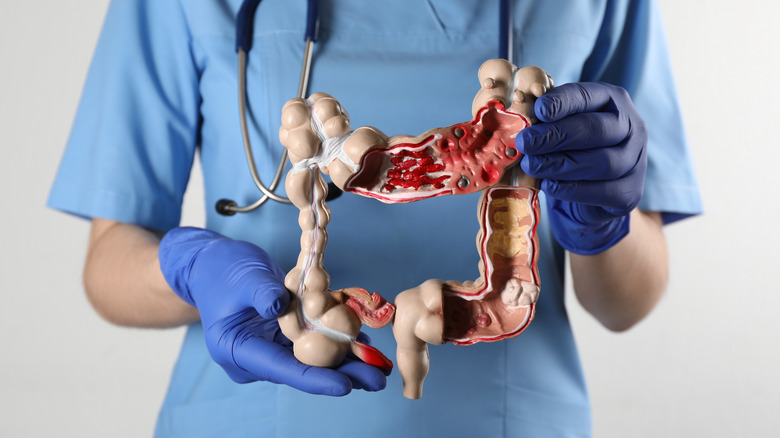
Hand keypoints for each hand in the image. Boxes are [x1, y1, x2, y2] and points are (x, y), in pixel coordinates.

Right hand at [158, 227, 386, 395]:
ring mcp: (268, 347)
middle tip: (377, 380)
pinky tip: (362, 343)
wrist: (210, 265)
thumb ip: (262, 291)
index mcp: (237, 350)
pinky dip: (335, 342)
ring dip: (344, 361)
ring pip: (311, 359)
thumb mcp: (242, 276)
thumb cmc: (221, 270)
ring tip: (378, 366)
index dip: (316, 379)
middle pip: (303, 369)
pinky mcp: (280, 336)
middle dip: (341, 374)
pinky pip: (311, 343)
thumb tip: (281, 306)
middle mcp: (255, 356)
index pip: (282, 369)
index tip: (346, 386)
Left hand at [515, 82, 647, 254]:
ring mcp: (636, 160)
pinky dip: (572, 189)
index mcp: (613, 101)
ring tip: (531, 165)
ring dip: (560, 164)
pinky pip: (603, 191)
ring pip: (601, 162)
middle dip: (556, 136)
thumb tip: (518, 119)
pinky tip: (549, 185)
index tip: (538, 109)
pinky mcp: (630, 192)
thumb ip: (547, 119)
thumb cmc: (572, 149)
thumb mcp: (562, 126)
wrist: (593, 191)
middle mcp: (632, 127)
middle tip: (525, 142)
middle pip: (595, 129)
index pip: (588, 96)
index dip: (562, 102)